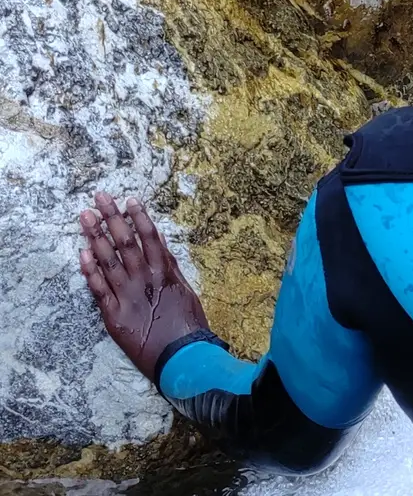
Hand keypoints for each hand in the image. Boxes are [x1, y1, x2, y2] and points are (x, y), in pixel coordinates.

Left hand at [80, 191, 208, 381]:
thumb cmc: (188, 323)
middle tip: (100, 197)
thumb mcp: (185, 289)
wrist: (181, 356)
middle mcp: (144, 279)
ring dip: (95, 236)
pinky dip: (90, 270)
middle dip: (111, 217)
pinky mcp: (114, 315)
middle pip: (125, 241)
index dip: (138, 216)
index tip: (128, 199)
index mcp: (164, 271)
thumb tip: (158, 241)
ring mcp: (127, 296)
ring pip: (108, 260)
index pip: (149, 236)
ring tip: (85, 217)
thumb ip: (170, 265)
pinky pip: (98, 289)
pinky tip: (82, 253)